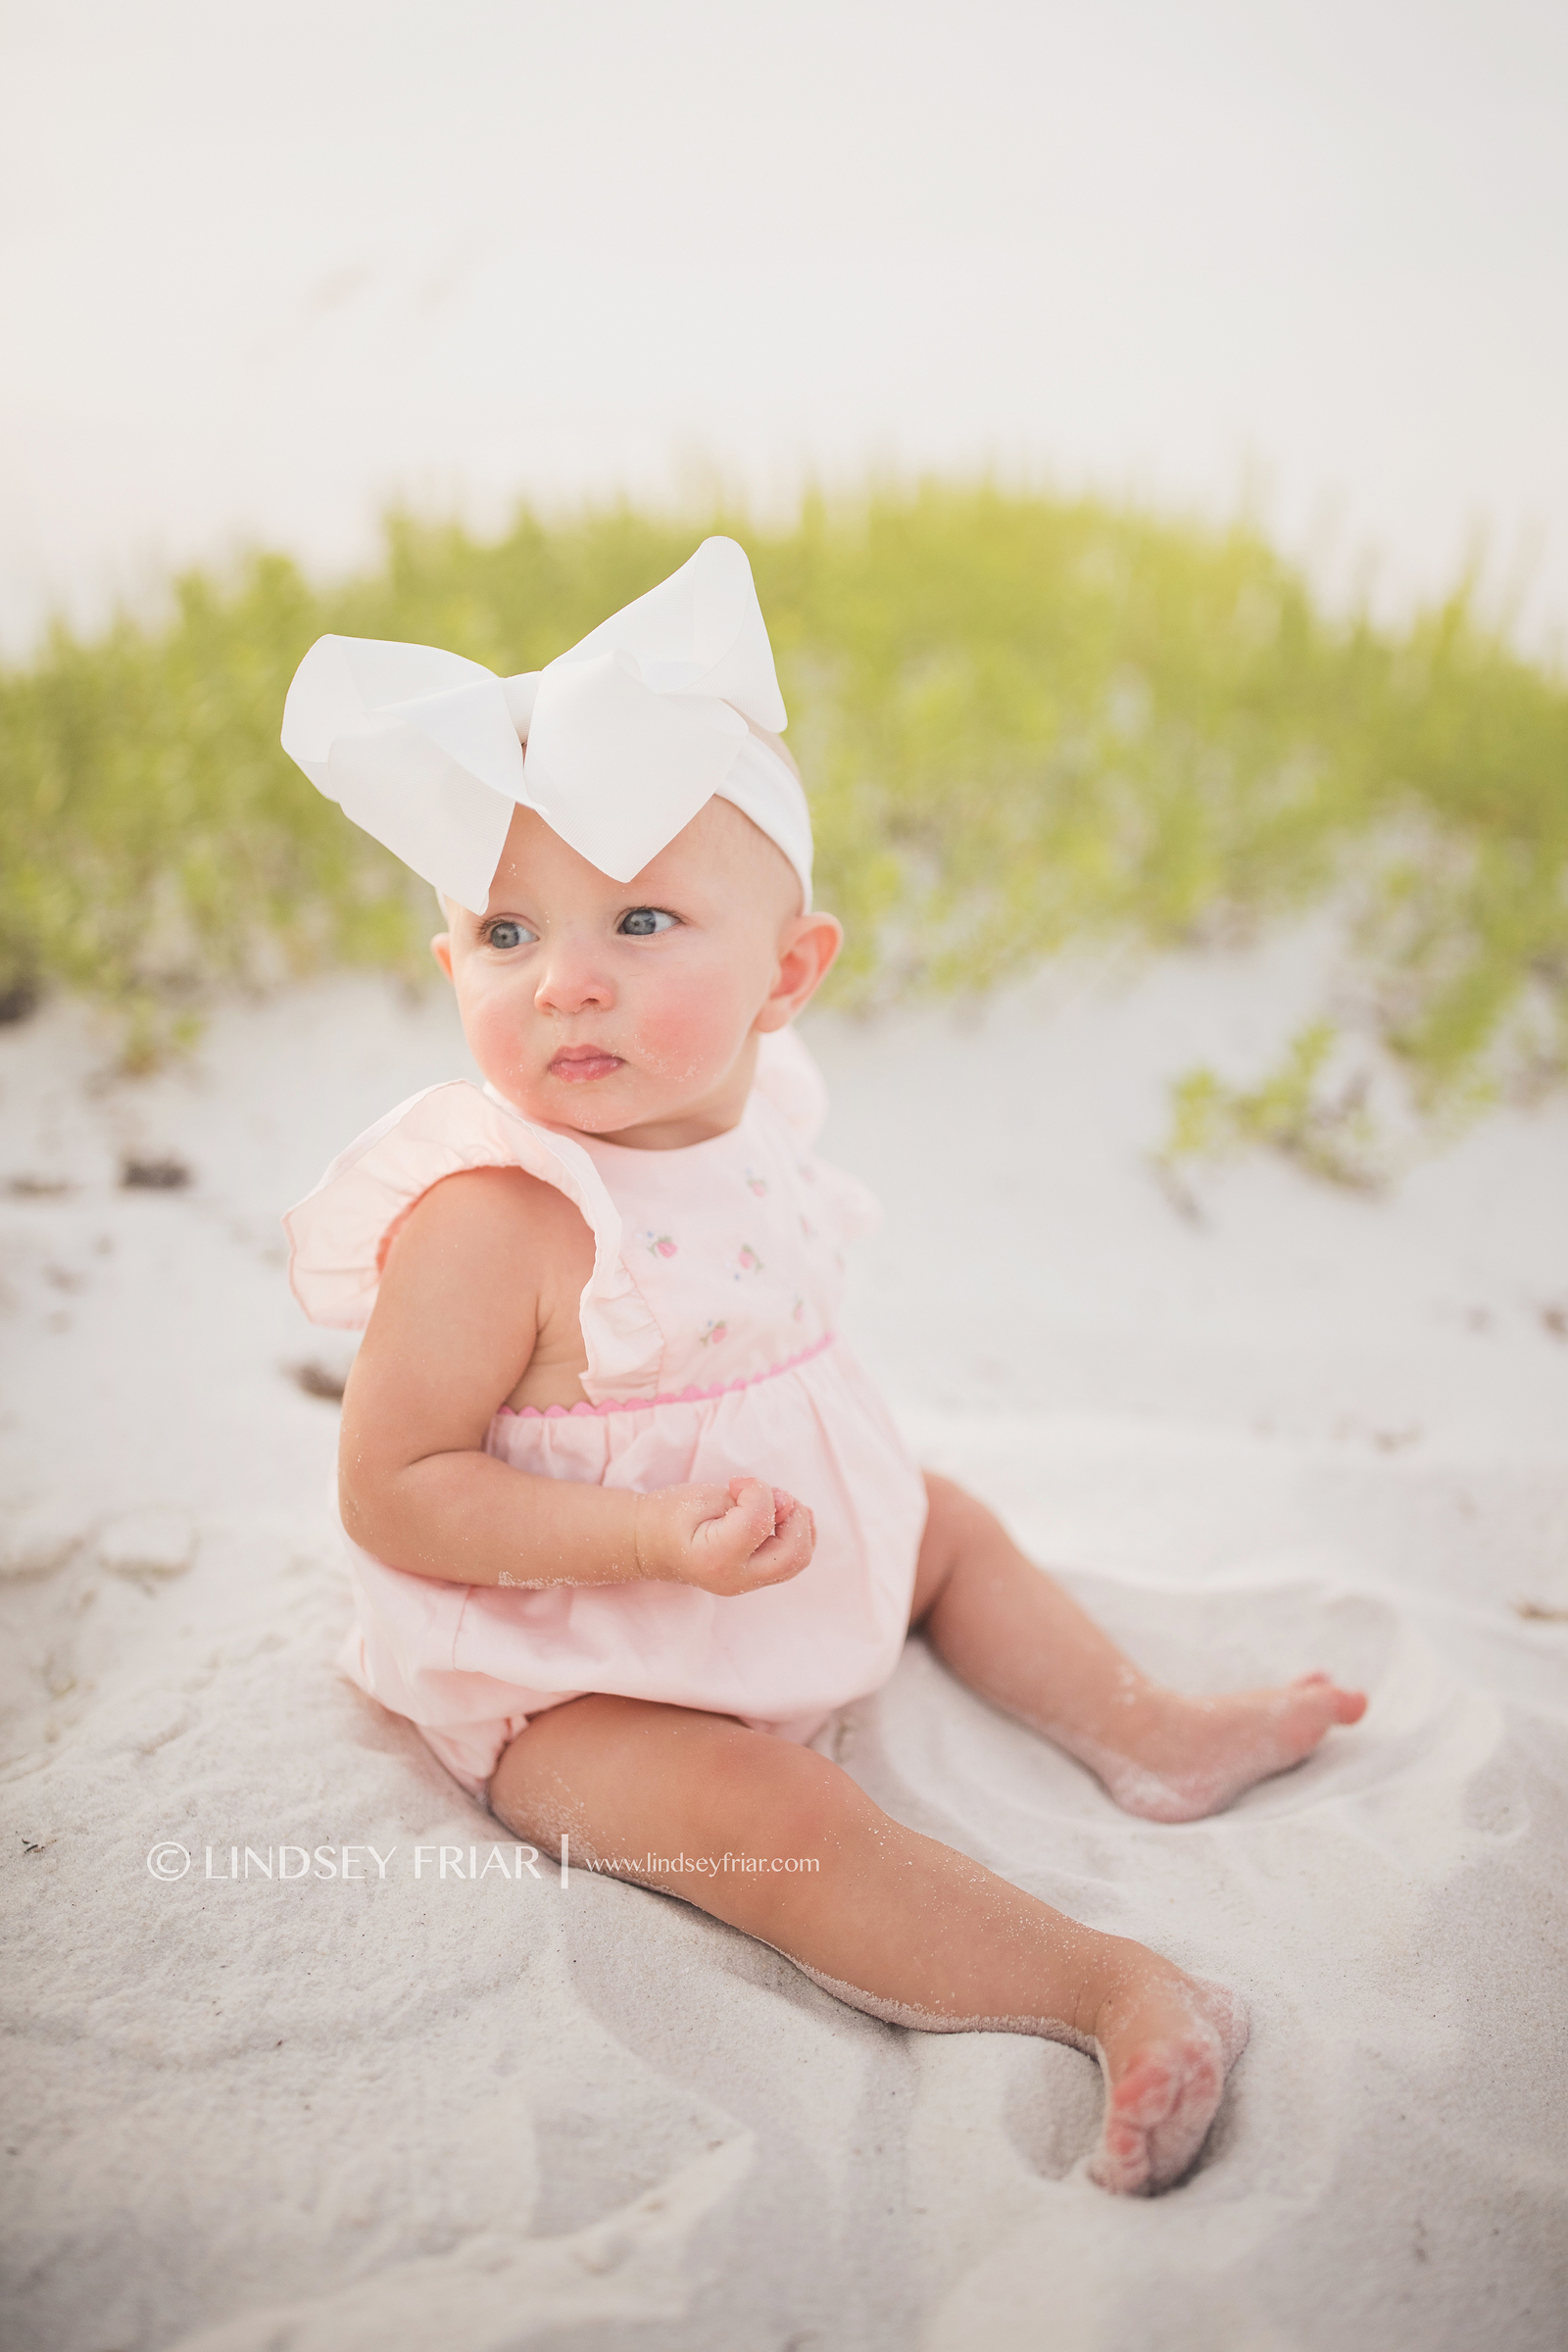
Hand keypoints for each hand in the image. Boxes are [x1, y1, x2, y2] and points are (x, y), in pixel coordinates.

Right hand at [635, 1478, 814, 1595]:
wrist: (650, 1543)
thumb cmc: (671, 1515)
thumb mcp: (705, 1496)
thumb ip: (748, 1499)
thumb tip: (787, 1503)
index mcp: (715, 1557)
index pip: (759, 1523)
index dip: (758, 1492)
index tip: (736, 1483)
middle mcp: (735, 1579)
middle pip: (793, 1553)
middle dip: (794, 1516)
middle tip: (772, 1496)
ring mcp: (747, 1584)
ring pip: (798, 1559)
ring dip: (798, 1525)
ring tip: (774, 1506)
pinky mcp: (754, 1579)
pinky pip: (790, 1561)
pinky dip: (795, 1535)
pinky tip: (778, 1518)